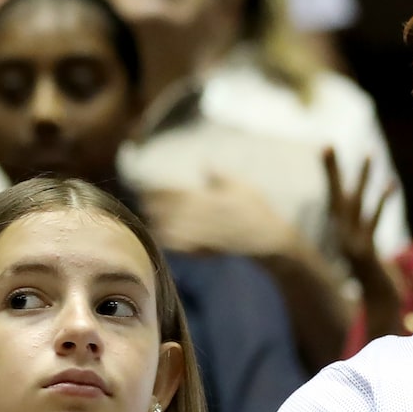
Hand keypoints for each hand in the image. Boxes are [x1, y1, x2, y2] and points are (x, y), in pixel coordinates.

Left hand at [142, 173, 300, 262]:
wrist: (269, 240)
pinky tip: (163, 236)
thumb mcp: (243, 187)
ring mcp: (203, 235)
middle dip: (153, 207)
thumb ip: (221, 177)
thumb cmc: (257, 210)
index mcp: (209, 199)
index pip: (176, 194)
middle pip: (169, 212)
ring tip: (151, 217)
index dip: (158, 191)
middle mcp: (203, 217)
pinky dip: (170, 242)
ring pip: (171, 230)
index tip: (146, 188)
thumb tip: (205, 162)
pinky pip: (181, 247)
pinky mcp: (206, 249)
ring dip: (158, 224)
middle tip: (143, 202)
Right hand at [325, 146, 405, 320]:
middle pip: (337, 197)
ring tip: (370, 155)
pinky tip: (390, 184)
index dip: (331, 173)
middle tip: (327, 145)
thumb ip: (362, 235)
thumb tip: (362, 220)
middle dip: (333, 171)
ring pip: (355, 205)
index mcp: (341, 232)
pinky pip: (372, 222)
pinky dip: (381, 203)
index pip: (334, 196)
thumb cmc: (376, 279)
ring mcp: (352, 243)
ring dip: (362, 179)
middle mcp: (342, 235)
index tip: (327, 147)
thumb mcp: (366, 254)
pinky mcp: (364, 252)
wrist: (379, 305)